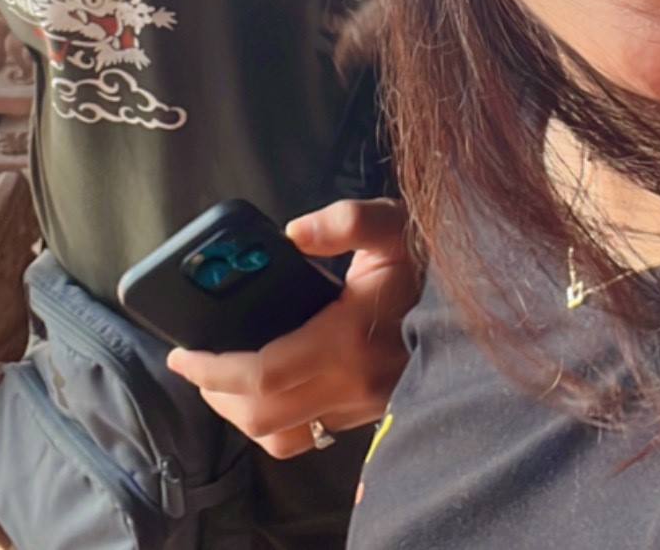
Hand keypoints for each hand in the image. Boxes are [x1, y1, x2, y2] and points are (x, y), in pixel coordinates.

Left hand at [167, 197, 416, 458]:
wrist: (477, 303)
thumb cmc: (426, 261)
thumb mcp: (391, 224)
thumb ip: (346, 221)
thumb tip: (295, 232)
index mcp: (347, 340)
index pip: (262, 374)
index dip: (213, 370)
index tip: (183, 354)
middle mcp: (352, 385)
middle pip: (262, 416)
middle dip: (216, 393)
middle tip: (195, 363)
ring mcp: (360, 407)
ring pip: (282, 437)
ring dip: (241, 414)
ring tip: (222, 378)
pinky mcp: (365, 414)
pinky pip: (308, 437)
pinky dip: (274, 422)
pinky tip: (267, 390)